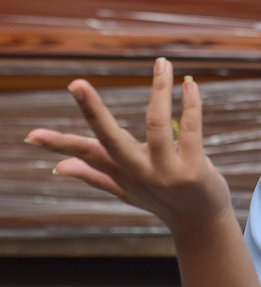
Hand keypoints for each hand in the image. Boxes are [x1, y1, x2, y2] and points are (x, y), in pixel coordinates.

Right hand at [24, 57, 231, 233]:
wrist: (201, 223)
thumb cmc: (162, 200)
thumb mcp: (126, 189)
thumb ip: (95, 175)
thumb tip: (57, 167)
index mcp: (121, 172)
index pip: (86, 154)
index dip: (59, 145)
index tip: (32, 135)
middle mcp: (140, 173)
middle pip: (111, 139)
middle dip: (92, 111)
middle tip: (75, 83)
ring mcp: (167, 173)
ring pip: (157, 125)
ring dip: (159, 90)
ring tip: (162, 63)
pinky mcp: (194, 170)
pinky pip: (191, 130)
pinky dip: (190, 104)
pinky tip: (189, 83)